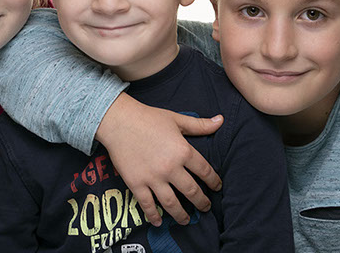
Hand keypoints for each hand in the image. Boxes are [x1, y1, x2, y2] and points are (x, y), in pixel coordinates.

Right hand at [95, 93, 222, 225]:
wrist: (118, 121)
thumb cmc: (148, 118)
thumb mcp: (177, 119)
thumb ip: (199, 125)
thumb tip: (221, 120)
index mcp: (183, 151)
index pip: (205, 171)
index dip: (214, 181)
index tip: (217, 187)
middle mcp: (170, 168)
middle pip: (191, 191)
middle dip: (201, 202)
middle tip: (205, 208)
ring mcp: (153, 178)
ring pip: (172, 203)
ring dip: (181, 215)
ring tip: (186, 220)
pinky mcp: (136, 184)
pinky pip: (147, 205)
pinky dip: (153, 216)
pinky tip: (158, 222)